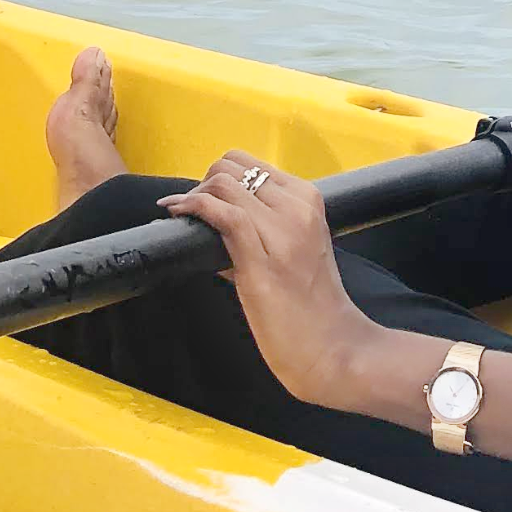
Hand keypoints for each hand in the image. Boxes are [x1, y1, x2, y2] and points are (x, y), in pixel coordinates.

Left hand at [161, 155, 381, 410]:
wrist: (333, 349)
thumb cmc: (312, 306)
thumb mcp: (296, 250)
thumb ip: (261, 230)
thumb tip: (213, 223)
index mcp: (307, 200)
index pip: (249, 163)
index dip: (219, 176)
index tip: (204, 197)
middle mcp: (297, 209)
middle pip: (232, 167)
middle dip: (203, 183)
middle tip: (191, 211)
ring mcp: (282, 233)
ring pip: (223, 185)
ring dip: (193, 197)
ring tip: (179, 215)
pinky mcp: (262, 262)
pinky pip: (222, 215)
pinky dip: (193, 209)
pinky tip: (178, 216)